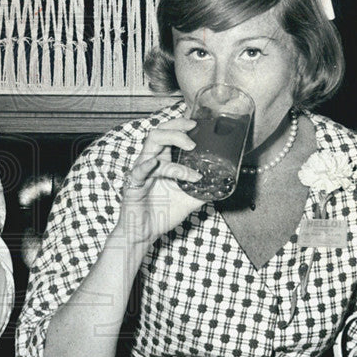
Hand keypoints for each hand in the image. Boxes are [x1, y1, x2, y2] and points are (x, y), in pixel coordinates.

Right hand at [117, 119, 205, 244]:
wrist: (144, 233)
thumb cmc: (161, 214)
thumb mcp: (189, 199)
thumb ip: (203, 190)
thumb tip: (222, 186)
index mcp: (162, 162)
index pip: (169, 134)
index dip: (181, 124)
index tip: (199, 123)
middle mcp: (151, 161)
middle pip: (159, 132)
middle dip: (178, 126)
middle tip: (195, 130)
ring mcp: (141, 171)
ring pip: (152, 143)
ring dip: (172, 140)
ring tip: (191, 147)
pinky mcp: (133, 183)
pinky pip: (139, 170)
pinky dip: (148, 165)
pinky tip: (156, 163)